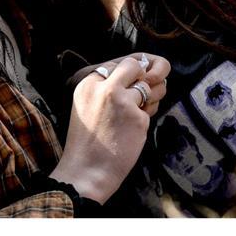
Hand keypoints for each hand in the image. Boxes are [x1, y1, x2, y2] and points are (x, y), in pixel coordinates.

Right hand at [49, 56, 167, 202]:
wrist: (86, 171)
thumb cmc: (88, 141)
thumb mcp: (86, 104)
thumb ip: (106, 87)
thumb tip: (140, 70)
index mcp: (89, 83)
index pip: (118, 63)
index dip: (127, 75)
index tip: (127, 88)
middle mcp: (106, 88)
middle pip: (134, 65)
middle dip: (142, 78)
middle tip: (140, 94)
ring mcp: (123, 102)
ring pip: (147, 88)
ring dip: (148, 99)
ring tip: (132, 117)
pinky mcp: (138, 118)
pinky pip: (150, 111)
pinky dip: (144, 120)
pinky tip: (131, 133)